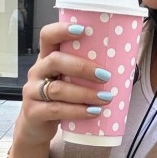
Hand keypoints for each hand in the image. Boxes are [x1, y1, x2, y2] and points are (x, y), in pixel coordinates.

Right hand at [17, 20, 115, 147]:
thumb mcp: (66, 81)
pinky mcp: (33, 112)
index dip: (62, 30)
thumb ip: (83, 72)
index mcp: (46, 58)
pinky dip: (78, 111)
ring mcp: (32, 92)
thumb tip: (125, 67)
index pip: (47, 36)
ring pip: (58, 89)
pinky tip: (93, 112)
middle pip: (55, 60)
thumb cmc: (58, 100)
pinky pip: (56, 109)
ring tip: (106, 98)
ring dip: (85, 93)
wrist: (36, 128)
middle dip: (83, 67)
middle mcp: (37, 71)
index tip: (84, 30)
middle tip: (105, 76)